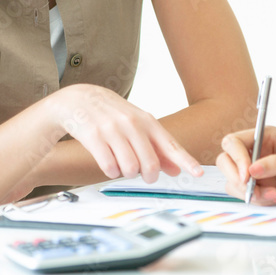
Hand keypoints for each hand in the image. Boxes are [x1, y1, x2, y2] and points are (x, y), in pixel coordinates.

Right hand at [46, 84, 202, 182]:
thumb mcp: (136, 125)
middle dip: (148, 175)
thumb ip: (156, 147)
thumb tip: (176, 169)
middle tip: (143, 174)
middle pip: (150, 164)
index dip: (185, 160)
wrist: (77, 99)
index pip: (170, 144)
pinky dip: (111, 171)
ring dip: (127, 173)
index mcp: (145, 120)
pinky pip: (109, 167)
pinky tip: (108, 163)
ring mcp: (112, 129)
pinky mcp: (93, 136)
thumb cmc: (110, 114)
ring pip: (130, 168)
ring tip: (121, 164)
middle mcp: (131, 123)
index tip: (198, 173)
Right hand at [216, 127, 275, 204]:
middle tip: (252, 188)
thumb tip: (252, 170)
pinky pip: (249, 195)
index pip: (234, 142)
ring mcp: (259, 171)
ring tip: (273, 195)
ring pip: (235, 182)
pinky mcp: (264, 186)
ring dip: (250, 192)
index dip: (236, 158)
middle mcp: (257, 153)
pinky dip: (259, 200)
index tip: (247, 175)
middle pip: (226, 161)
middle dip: (236, 177)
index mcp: (264, 137)